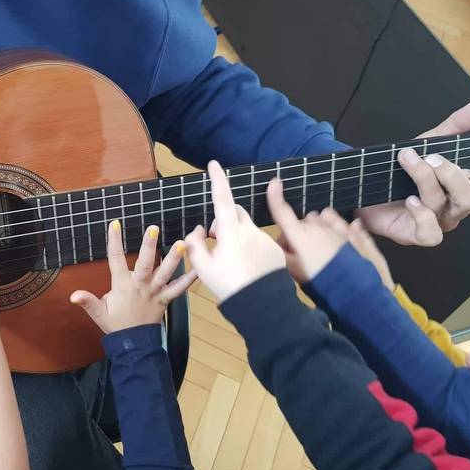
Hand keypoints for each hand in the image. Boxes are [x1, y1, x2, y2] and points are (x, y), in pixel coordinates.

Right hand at [70, 221, 196, 332]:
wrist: (133, 344)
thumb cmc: (116, 324)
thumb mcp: (99, 313)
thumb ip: (87, 301)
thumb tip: (73, 295)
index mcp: (122, 285)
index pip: (115, 260)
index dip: (114, 242)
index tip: (115, 224)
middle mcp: (140, 286)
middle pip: (144, 264)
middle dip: (148, 246)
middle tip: (153, 229)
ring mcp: (154, 293)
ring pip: (164, 274)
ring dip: (174, 259)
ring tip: (183, 243)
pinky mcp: (165, 299)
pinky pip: (179, 289)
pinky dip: (189, 280)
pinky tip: (198, 268)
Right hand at [184, 160, 285, 301]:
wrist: (262, 305)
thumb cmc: (229, 286)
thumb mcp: (204, 268)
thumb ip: (195, 245)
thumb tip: (197, 231)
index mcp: (230, 232)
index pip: (222, 198)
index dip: (217, 180)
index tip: (214, 164)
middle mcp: (249, 231)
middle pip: (234, 211)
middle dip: (223, 217)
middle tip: (214, 238)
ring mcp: (264, 239)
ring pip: (246, 227)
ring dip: (236, 235)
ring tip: (231, 259)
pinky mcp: (274, 249)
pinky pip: (259, 240)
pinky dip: (250, 247)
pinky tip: (247, 267)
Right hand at [265, 179, 346, 283]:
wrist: (356, 291)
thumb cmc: (320, 281)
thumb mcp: (294, 273)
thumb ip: (283, 255)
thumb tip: (278, 245)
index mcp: (301, 234)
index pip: (282, 212)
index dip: (275, 197)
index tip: (274, 182)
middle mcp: (319, 226)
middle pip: (304, 220)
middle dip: (301, 232)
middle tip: (302, 253)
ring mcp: (340, 228)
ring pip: (325, 219)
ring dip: (321, 229)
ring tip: (324, 250)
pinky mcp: (357, 234)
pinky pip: (347, 224)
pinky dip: (343, 230)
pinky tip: (344, 243)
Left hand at [357, 95, 469, 245]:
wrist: (363, 183)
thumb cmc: (402, 168)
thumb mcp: (431, 141)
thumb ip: (459, 124)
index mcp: (464, 191)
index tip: (468, 159)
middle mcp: (454, 210)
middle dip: (456, 175)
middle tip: (433, 157)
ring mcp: (436, 223)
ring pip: (449, 206)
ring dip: (427, 178)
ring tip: (408, 159)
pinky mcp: (413, 235)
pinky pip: (431, 234)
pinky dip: (422, 214)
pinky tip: (409, 199)